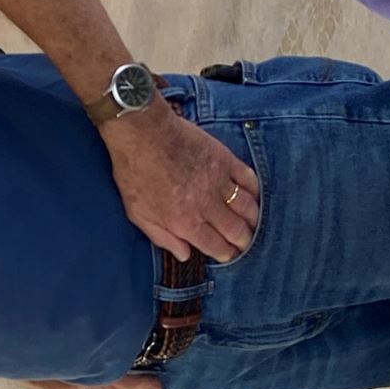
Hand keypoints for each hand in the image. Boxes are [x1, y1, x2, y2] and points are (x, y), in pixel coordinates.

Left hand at [103, 105, 260, 262]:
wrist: (142, 133)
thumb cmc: (135, 173)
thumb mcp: (138, 214)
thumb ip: (162, 237)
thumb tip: (185, 255)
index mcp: (185, 223)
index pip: (216, 247)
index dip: (227, 254)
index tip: (230, 254)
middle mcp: (207, 206)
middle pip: (237, 231)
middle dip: (244, 241)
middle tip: (245, 242)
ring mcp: (219, 182)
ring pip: (247, 208)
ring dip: (253, 220)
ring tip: (252, 224)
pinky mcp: (225, 160)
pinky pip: (249, 180)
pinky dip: (254, 191)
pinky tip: (253, 196)